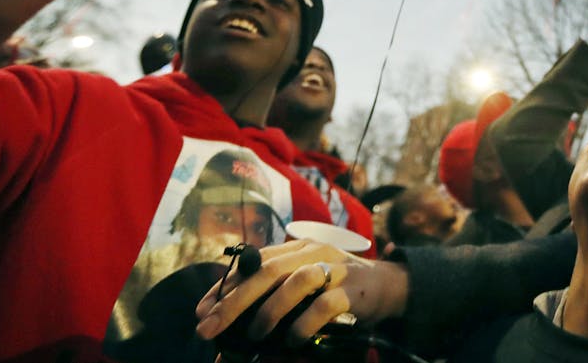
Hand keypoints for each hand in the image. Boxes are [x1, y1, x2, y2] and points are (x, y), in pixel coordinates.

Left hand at [194, 240, 408, 344]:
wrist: (386, 286)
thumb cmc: (335, 288)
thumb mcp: (304, 284)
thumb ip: (273, 299)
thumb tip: (230, 337)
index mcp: (296, 248)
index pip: (253, 262)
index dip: (225, 286)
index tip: (201, 311)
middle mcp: (313, 251)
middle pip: (267, 270)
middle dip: (233, 301)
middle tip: (209, 328)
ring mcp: (335, 269)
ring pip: (297, 281)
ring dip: (269, 310)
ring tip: (254, 335)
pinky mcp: (354, 290)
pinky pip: (325, 305)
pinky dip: (304, 324)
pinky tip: (292, 339)